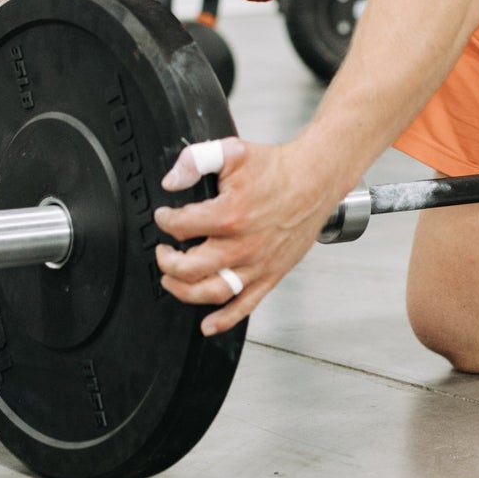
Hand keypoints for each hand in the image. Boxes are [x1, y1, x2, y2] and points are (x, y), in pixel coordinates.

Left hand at [152, 137, 339, 335]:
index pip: (181, 226)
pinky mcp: (269, 275)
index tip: (164, 216)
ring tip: (172, 280)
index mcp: (230, 214)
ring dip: (184, 291)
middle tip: (163, 252)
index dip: (165, 220)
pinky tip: (208, 325)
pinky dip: (223, 321)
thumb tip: (171, 181)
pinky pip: (244, 306)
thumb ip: (196, 160)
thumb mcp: (233, 152)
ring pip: (211, 292)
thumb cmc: (277, 169)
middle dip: (167, 261)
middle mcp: (242, 245)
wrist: (314, 181)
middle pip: (189, 268)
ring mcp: (256, 264)